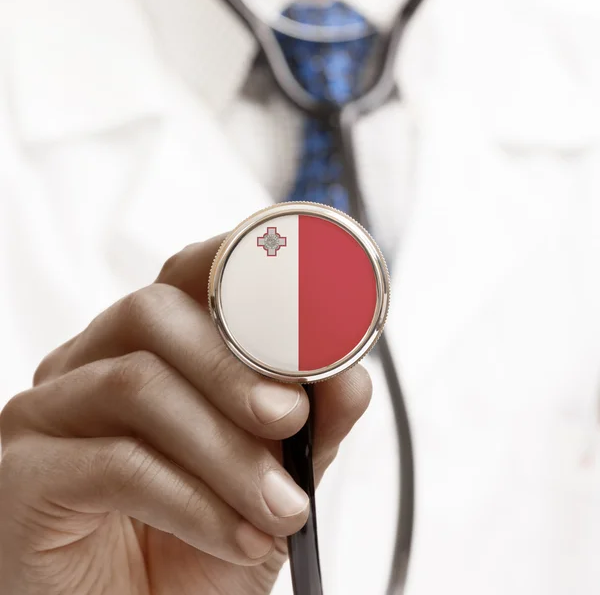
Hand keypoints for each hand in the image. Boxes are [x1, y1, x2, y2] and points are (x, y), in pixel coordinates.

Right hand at [0, 236, 371, 594]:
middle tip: (290, 419)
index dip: (243, 272)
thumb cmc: (202, 543)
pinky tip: (236, 537)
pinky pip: (113, 461)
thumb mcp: (276, 477)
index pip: (187, 277)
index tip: (306, 304)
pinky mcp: (24, 475)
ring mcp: (49, 413)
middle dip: (234, 367)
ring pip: (137, 384)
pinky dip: (193, 502)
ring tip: (279, 507)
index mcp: (150, 348)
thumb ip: (313, 422)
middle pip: (153, 312)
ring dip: (227, 450)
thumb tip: (350, 376)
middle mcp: (92, 363)